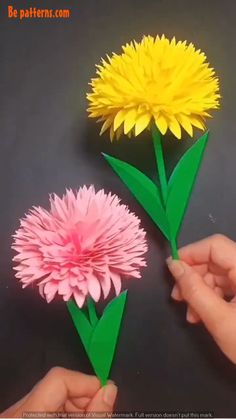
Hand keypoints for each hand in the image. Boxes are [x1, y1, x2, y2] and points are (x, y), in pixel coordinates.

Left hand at [1, 367, 116, 417]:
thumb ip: (95, 414)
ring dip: (75, 407)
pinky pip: (43, 407)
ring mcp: (13, 416)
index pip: (59, 378)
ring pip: (50, 397)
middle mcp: (14, 413)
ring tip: (88, 418)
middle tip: (100, 413)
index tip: (107, 396)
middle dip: (83, 397)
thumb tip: (110, 388)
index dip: (87, 383)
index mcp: (26, 415)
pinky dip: (63, 412)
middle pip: (56, 386)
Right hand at [167, 234, 235, 363]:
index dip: (191, 253)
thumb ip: (194, 290)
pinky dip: (211, 298)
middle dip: (193, 277)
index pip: (215, 245)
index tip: (172, 270)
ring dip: (200, 291)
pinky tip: (202, 316)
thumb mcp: (219, 319)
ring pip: (218, 275)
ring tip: (192, 315)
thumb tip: (173, 265)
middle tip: (178, 298)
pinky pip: (226, 287)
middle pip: (215, 260)